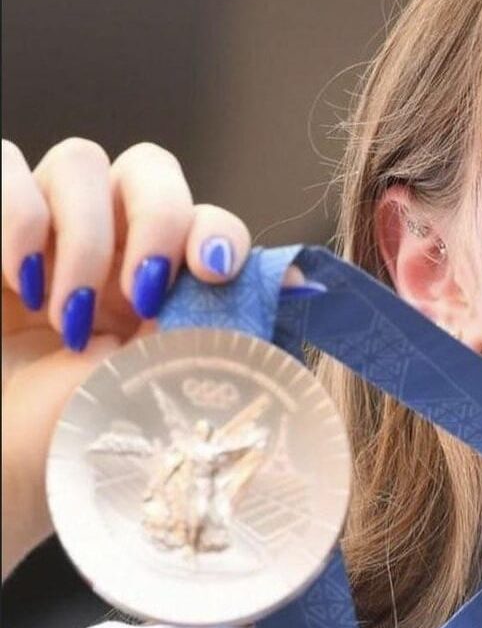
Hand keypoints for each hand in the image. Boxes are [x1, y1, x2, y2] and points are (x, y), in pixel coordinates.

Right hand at [0, 137, 307, 580]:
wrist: (2, 467)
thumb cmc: (85, 435)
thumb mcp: (167, 384)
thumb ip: (228, 332)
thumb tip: (304, 283)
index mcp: (164, 280)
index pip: (205, 219)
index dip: (213, 232)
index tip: (208, 273)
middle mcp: (110, 242)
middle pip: (151, 167)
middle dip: (155, 220)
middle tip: (139, 290)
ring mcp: (47, 227)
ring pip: (80, 160)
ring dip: (81, 235)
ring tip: (66, 315)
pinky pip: (3, 160)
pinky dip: (13, 216)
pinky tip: (18, 283)